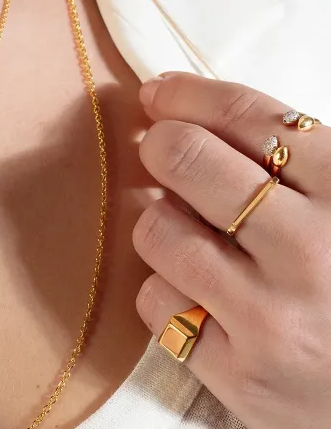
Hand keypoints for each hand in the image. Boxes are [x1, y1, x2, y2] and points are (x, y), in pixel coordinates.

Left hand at [133, 73, 330, 428]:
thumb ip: (285, 162)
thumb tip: (183, 116)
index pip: (245, 116)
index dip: (187, 95)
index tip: (157, 92)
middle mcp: (311, 251)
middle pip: (186, 159)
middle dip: (158, 145)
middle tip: (158, 149)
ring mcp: (272, 317)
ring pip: (157, 230)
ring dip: (161, 224)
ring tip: (190, 236)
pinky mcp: (240, 375)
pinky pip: (156, 303)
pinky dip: (165, 289)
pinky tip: (197, 297)